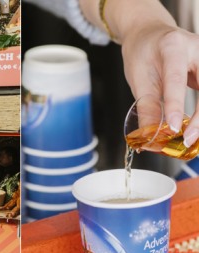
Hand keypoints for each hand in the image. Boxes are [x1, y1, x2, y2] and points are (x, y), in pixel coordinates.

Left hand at [121, 25, 198, 146]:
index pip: (176, 78)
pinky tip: (198, 127)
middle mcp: (197, 47)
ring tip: (193, 137)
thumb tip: (151, 137)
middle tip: (188, 138)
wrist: (150, 34)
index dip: (175, 104)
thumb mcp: (138, 78)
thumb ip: (147, 107)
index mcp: (172, 46)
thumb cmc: (143, 54)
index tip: (173, 127)